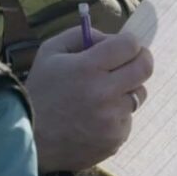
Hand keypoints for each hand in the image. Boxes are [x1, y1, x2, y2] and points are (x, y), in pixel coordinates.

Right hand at [25, 26, 151, 172]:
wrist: (31, 139)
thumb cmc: (40, 91)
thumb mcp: (50, 52)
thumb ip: (81, 36)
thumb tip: (110, 38)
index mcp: (87, 67)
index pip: (130, 45)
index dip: (129, 42)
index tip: (124, 46)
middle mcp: (104, 93)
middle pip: (145, 68)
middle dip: (141, 60)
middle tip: (131, 61)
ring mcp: (112, 119)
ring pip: (138, 95)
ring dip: (126, 90)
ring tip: (102, 95)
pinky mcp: (116, 139)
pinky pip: (128, 119)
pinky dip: (116, 115)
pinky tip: (94, 118)